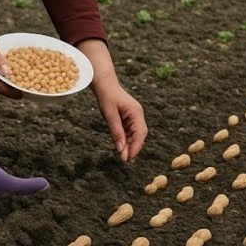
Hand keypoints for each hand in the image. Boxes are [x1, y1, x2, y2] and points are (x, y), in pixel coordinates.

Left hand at [78, 38, 146, 161]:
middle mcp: (138, 115)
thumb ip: (116, 132)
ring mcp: (134, 117)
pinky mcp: (129, 119)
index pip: (140, 133)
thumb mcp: (109, 115)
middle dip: (133, 148)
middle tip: (125, 161)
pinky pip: (130, 132)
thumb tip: (120, 149)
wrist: (105, 84)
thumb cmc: (107, 97)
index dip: (136, 147)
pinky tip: (121, 148)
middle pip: (140, 135)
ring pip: (135, 135)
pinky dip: (126, 141)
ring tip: (122, 157)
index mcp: (136, 112)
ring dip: (130, 146)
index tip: (128, 158)